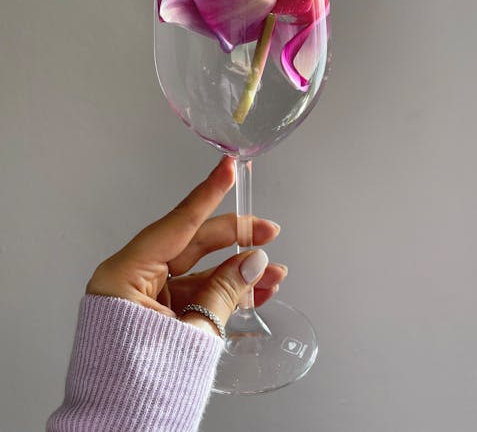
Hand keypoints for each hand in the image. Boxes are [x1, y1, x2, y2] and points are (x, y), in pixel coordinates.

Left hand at [86, 157, 286, 336]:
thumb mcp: (191, 333)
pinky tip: (257, 292)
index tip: (227, 167)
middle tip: (269, 233)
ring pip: (199, 273)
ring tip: (274, 273)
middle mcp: (133, 280)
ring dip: (238, 272)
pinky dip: (225, 294)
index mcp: (125, 274)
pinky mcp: (159, 316)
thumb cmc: (140, 385)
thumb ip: (226, 292)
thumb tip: (256, 261)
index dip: (207, 194)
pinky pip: (196, 296)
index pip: (176, 223)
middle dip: (234, 240)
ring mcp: (146, 299)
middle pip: (192, 246)